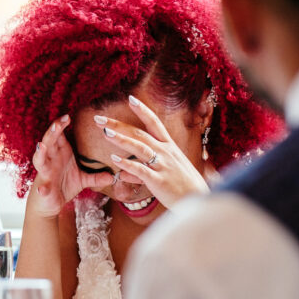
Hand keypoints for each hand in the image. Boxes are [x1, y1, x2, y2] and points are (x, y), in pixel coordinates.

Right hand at [30, 115, 114, 217]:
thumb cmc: (64, 186)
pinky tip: (42, 189)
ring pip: (39, 159)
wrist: (50, 204)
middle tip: (58, 123)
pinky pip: (43, 188)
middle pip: (48, 142)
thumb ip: (96, 176)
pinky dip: (42, 188)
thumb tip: (113, 175)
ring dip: (40, 153)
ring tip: (42, 146)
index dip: (61, 125)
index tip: (68, 116)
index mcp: (59, 153)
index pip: (58, 135)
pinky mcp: (44, 189)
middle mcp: (50, 160)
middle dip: (52, 132)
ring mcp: (45, 174)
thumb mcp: (83, 180)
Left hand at [99, 95, 207, 209]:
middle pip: (139, 133)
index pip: (154, 123)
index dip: (143, 110)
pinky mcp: (159, 181)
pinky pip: (141, 170)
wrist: (200, 200)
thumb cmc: (183, 187)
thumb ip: (142, 172)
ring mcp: (162, 166)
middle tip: (99, 118)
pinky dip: (127, 164)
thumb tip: (123, 173)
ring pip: (140, 148)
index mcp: (169, 147)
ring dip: (121, 139)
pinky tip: (115, 160)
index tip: (130, 99)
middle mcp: (165, 152)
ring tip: (105, 132)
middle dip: (118, 124)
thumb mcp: (165, 174)